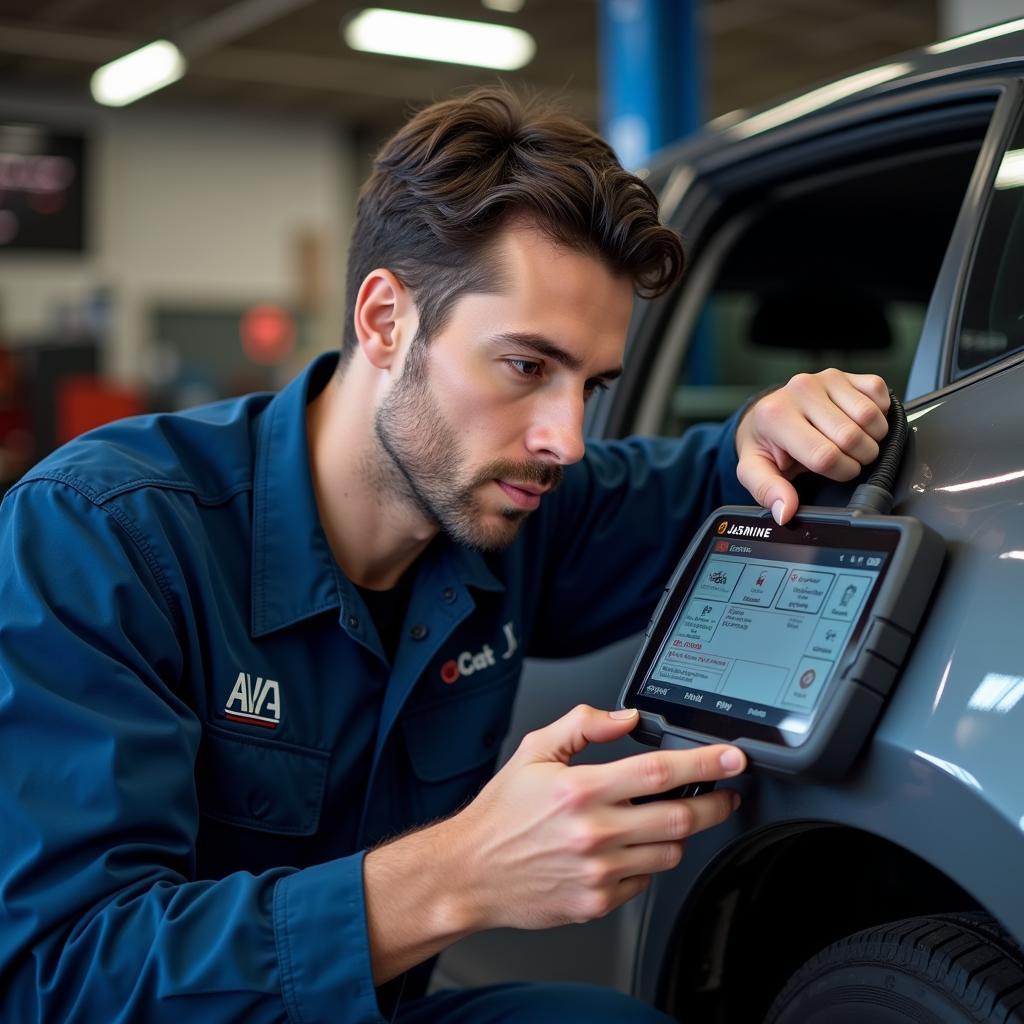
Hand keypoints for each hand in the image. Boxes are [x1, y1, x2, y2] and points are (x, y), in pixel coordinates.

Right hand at [446, 704, 744, 930]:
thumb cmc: (501, 814)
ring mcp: (598, 871)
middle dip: (717, 803)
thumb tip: (625, 718)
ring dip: (682, 834)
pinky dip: (648, 863)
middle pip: (681, 817)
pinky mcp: (597, 902)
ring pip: (670, 852)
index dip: (706, 763)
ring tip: (672, 819)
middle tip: (726, 793)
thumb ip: (582, 726)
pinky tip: (632, 848)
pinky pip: (645, 882)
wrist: (470, 872)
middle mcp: (594, 832)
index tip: (731, 758)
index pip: (660, 771)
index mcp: (581, 790)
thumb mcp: (534, 751)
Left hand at [735, 369, 889, 524]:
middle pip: (852, 437)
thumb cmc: (767, 443)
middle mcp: (800, 390)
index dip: (839, 472)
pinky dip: (879, 414)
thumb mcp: (755, 469)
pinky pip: (880, 393)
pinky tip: (859, 423)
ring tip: (852, 443)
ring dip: (871, 438)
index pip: (824, 455)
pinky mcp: (846, 373)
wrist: (769, 415)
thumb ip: (768, 490)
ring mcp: (825, 378)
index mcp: (776, 416)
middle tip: (844, 459)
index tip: (834, 472)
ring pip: (870, 416)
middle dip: (857, 459)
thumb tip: (785, 511)